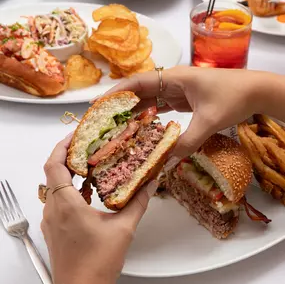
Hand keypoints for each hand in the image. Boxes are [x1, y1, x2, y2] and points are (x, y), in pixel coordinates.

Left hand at [41, 134, 157, 283]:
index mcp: (67, 205)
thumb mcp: (123, 229)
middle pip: (51, 171)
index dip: (61, 146)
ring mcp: (51, 219)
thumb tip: (150, 183)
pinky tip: (86, 190)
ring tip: (87, 163)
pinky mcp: (53, 227)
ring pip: (52, 185)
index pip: (53, 165)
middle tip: (85, 145)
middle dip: (66, 154)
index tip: (75, 135)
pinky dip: (68, 187)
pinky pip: (56, 199)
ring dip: (67, 171)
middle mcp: (53, 209)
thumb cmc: (97, 263)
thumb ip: (138, 202)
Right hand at [99, 66, 279, 169]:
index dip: (117, 92)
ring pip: (150, 100)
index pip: (138, 82)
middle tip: (105, 121)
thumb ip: (188, 142)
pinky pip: (161, 107)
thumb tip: (167, 162)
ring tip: (118, 127)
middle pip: (140, 91)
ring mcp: (177, 92)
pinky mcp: (183, 101)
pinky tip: (142, 128)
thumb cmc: (233, 97)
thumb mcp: (209, 120)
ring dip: (135, 112)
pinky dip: (151, 117)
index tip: (100, 104)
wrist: (256, 92)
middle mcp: (172, 82)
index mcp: (174, 78)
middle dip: (122, 105)